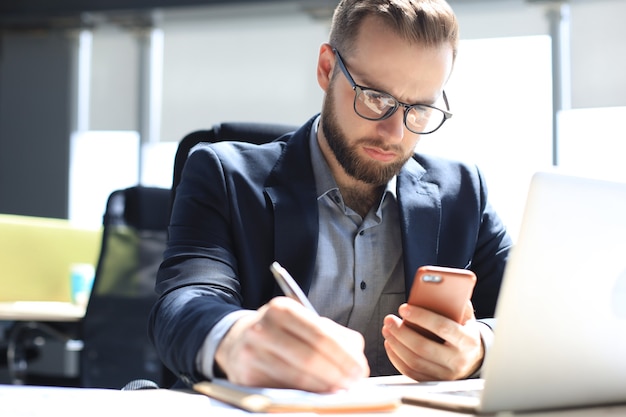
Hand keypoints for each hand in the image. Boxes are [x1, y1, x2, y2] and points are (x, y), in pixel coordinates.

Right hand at [215, 296, 369, 391]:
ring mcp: (252, 353)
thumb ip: (335, 334)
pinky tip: (318, 395)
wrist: (239, 340)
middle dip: (337, 374)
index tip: (360, 369)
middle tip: (353, 384)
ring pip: (297, 377)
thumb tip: (357, 358)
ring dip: (324, 388)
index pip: (320, 334)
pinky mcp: (246, 377)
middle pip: (309, 357)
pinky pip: (283, 390)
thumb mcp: (303, 321)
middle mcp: (263, 328)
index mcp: (281, 309)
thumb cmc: (281, 331)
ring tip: (340, 390)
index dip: (344, 355)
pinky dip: (305, 395)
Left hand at [382, 301, 482, 380]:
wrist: (473, 359)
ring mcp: (445, 374)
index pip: (442, 327)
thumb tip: (439, 287)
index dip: (421, 317)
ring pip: (414, 360)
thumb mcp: (466, 317)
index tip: (404, 308)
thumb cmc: (464, 331)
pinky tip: (390, 344)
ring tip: (387, 329)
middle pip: (423, 347)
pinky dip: (396, 358)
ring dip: (396, 344)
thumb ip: (456, 302)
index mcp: (467, 340)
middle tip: (388, 319)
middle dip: (402, 331)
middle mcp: (457, 360)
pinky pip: (410, 371)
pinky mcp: (433, 381)